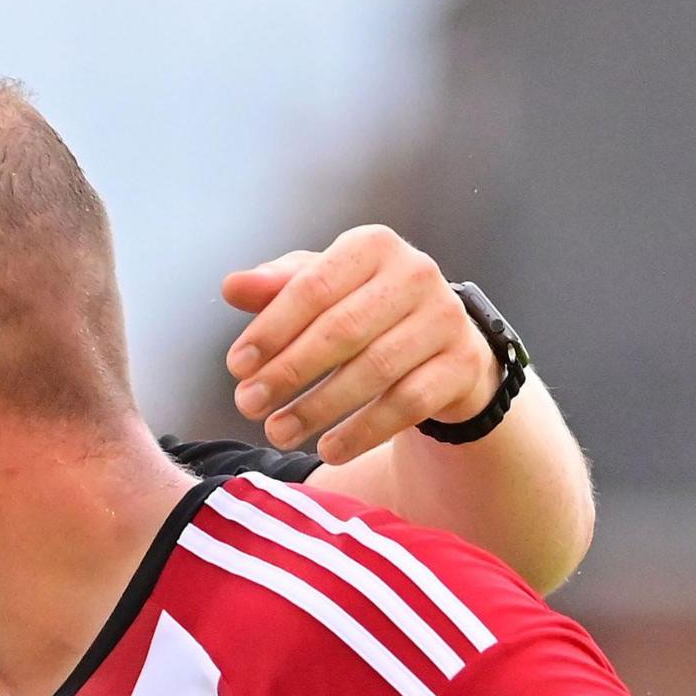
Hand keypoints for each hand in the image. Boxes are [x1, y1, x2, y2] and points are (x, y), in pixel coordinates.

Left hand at [220, 224, 504, 464]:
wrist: (439, 342)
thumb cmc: (362, 309)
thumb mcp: (319, 290)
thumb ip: (275, 288)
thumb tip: (232, 287)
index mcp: (374, 245)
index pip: (314, 286)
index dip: (271, 329)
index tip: (236, 366)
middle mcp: (416, 274)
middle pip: (342, 330)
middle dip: (289, 372)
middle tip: (248, 404)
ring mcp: (446, 318)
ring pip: (375, 369)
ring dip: (319, 407)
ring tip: (278, 432)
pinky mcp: (463, 363)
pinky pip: (408, 403)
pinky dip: (364, 430)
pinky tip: (329, 449)